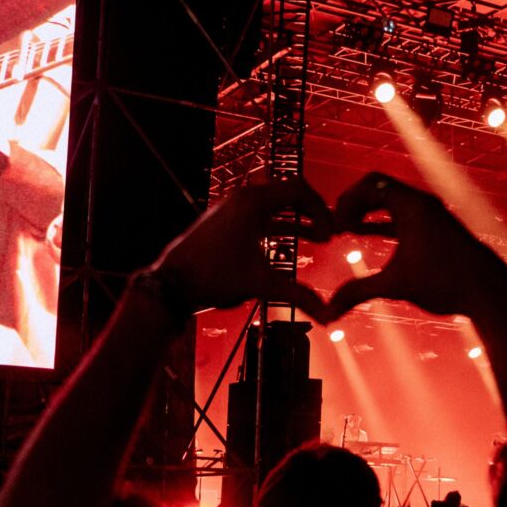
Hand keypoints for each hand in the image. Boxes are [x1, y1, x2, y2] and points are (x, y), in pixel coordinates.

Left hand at [152, 179, 333, 323]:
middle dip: (313, 213)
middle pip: (289, 194)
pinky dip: (280, 226)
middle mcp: (242, 199)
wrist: (172, 284)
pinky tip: (291, 244)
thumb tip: (330, 317)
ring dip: (298, 220)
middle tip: (332, 232)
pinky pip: (261, 216)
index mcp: (252, 203)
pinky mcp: (226, 221)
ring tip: (320, 239)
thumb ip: (299, 296)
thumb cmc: (212, 277)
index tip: (335, 230)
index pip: (299, 189)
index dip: (322, 209)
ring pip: (275, 206)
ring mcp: (232, 208)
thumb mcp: (261, 283)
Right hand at [326, 172, 506, 320]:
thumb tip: (327, 312)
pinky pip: (400, 214)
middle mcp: (423, 203)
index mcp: (412, 206)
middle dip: (353, 204)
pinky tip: (365, 235)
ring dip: (366, 212)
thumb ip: (358, 292)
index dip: (345, 203)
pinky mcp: (436, 227)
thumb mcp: (395, 286)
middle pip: (378, 187)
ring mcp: (431, 214)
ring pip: (390, 200)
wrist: (488, 291)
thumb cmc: (445, 283)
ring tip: (346, 230)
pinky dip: (381, 221)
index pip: (369, 185)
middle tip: (335, 225)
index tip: (335, 227)